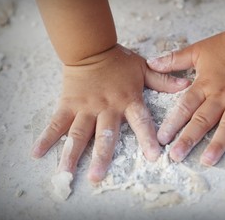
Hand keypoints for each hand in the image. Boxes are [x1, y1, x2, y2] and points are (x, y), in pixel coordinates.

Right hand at [31, 44, 189, 182]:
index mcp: (128, 100)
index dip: (147, 138)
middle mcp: (107, 107)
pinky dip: (47, 137)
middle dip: (101, 156)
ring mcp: (85, 107)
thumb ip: (164, 80)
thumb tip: (187, 85)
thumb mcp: (144, 69)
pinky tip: (37, 153)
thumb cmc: (119, 61)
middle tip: (97, 177)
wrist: (92, 48)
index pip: (140, 121)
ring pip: (78, 133)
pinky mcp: (68, 104)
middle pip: (104, 134)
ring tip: (65, 173)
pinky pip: (56, 123)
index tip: (153, 156)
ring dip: (71, 154)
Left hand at [148, 31, 224, 165]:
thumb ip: (173, 59)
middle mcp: (222, 95)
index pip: (185, 106)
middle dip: (188, 138)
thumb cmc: (224, 46)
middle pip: (203, 119)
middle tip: (176, 156)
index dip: (173, 122)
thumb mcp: (196, 51)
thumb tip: (151, 63)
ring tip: (208, 159)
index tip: (161, 139)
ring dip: (219, 142)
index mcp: (205, 84)